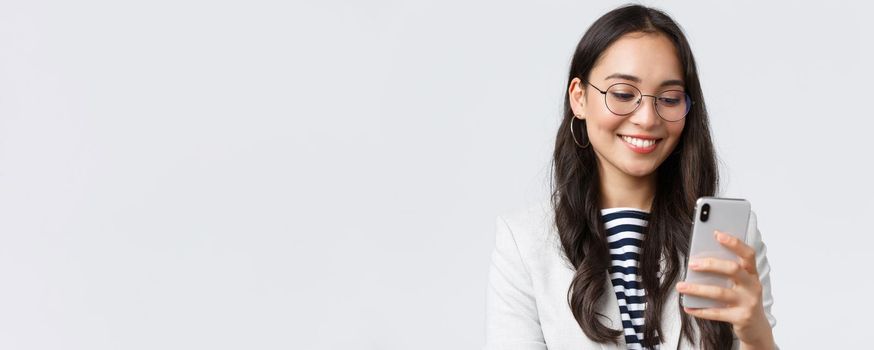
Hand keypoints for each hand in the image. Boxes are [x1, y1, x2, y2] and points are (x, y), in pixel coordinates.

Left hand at [676, 230, 774, 348]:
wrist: (756, 328)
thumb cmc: (742, 299)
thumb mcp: (739, 283)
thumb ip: (726, 271)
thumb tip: (699, 259)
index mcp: (752, 273)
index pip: (748, 254)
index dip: (734, 243)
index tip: (717, 234)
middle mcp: (753, 286)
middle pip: (733, 269)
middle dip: (711, 264)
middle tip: (691, 263)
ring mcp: (748, 302)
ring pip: (720, 292)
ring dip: (698, 289)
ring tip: (681, 286)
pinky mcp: (741, 318)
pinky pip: (716, 313)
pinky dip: (700, 310)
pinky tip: (687, 307)